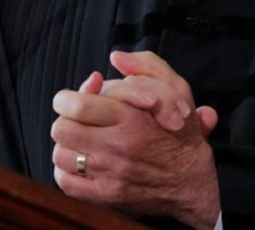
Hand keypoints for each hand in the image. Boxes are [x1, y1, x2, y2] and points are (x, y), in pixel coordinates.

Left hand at [51, 51, 220, 228]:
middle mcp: (116, 146)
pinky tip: (81, 162)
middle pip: (62, 129)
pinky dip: (67, 171)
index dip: (66, 98)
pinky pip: (65, 183)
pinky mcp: (105, 196)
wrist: (193, 184)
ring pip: (60, 154)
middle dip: (66, 120)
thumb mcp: (176, 89)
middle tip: (78, 120)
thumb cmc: (181, 134)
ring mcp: (109, 174)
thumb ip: (146, 66)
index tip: (72, 99)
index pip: (75, 105)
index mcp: (130, 118)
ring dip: (67, 145)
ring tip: (82, 141)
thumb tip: (115, 58)